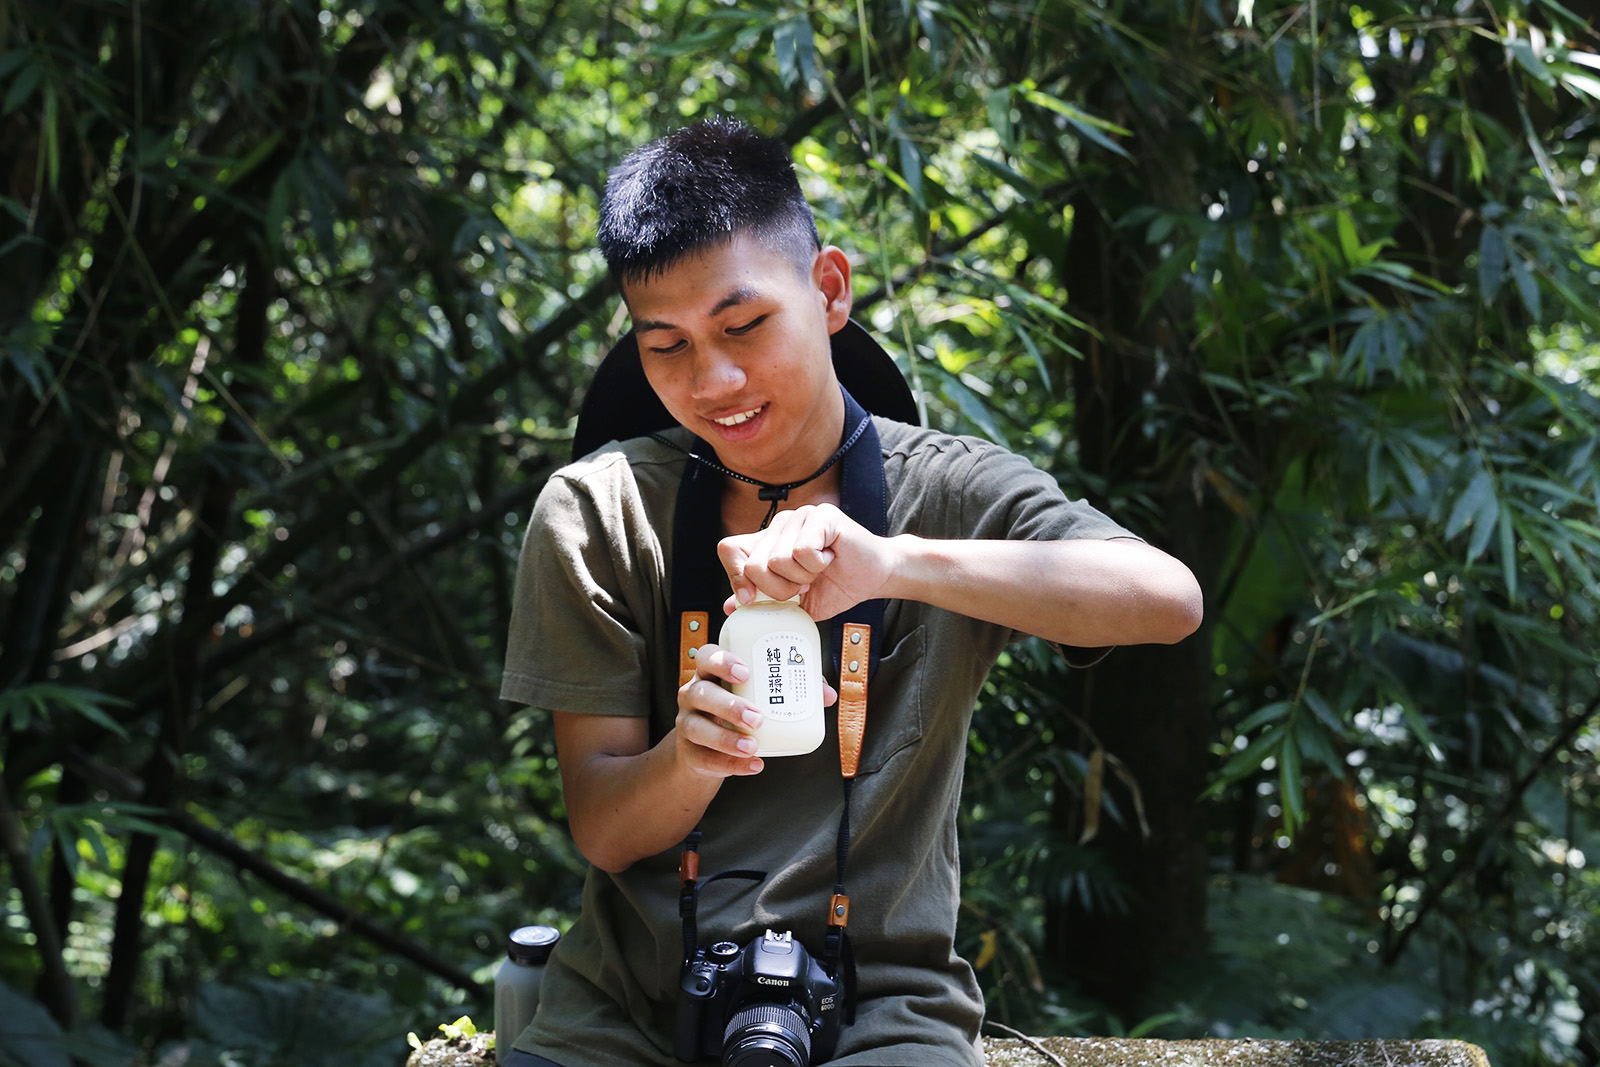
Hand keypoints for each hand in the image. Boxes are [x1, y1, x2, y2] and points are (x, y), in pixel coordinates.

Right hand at [673, 641, 841, 778]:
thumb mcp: (758, 697)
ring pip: (696, 727)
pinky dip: (729, 764)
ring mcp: (686, 723)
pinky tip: (753, 765)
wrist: (706, 750)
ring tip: (752, 746)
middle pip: (701, 692)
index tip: (745, 672)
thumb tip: (826, 695)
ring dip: (725, 738)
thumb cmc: (738, 711)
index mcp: (710, 673)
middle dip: (728, 704)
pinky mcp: (688, 752)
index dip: (722, 661)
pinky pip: (703, 758)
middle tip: (756, 717)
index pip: (706, 656)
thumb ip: (791, 690)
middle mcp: (693, 694)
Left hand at [717, 503, 897, 619]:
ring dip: (802, 577)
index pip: (729, 549)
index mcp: (768, 541)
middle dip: (779, 589)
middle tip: (803, 585)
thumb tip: (730, 606)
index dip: (736, 577)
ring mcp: (800, 516)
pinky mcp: (821, 516)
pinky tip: (830, 558)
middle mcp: (779, 524)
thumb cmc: (836, 586)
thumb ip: (763, 600)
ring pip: (778, 559)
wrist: (874, 577)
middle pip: (754, 565)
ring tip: (819, 570)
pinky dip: (817, 565)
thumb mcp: (794, 601)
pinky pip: (802, 551)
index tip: (752, 600)